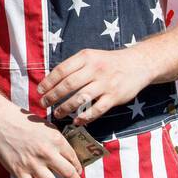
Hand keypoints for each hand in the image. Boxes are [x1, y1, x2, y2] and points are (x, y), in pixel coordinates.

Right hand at [0, 106, 83, 177]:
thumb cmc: (23, 120)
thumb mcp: (46, 126)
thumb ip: (58, 141)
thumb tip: (68, 157)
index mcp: (56, 140)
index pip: (74, 159)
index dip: (78, 168)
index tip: (78, 172)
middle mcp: (47, 153)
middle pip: (69, 174)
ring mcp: (32, 164)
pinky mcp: (19, 172)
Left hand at [38, 46, 152, 125]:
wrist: (138, 64)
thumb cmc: (108, 62)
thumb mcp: (91, 56)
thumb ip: (74, 66)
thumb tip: (50, 81)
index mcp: (86, 57)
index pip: (62, 70)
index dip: (48, 82)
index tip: (39, 91)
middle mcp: (95, 69)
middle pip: (68, 85)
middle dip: (53, 96)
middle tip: (43, 104)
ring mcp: (106, 83)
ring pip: (80, 98)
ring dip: (65, 108)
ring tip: (57, 113)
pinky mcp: (114, 97)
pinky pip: (97, 110)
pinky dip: (85, 117)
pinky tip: (76, 121)